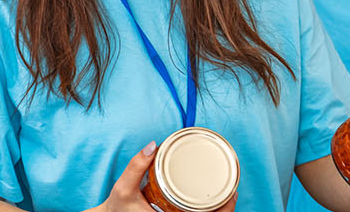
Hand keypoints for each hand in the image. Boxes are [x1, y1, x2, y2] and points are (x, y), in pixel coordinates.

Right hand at [92, 141, 237, 211]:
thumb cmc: (116, 208)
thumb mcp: (123, 187)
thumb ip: (135, 166)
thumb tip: (152, 145)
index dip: (226, 209)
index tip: (233, 193)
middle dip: (225, 208)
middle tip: (232, 189)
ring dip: (217, 210)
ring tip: (225, 194)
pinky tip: (212, 203)